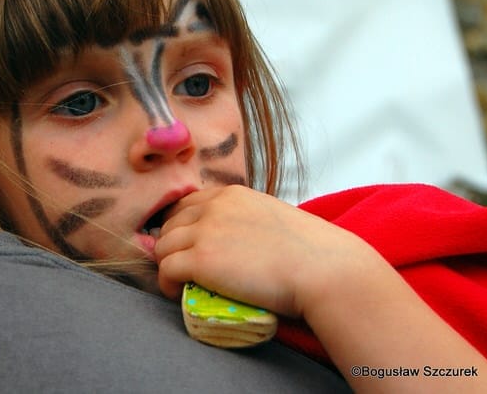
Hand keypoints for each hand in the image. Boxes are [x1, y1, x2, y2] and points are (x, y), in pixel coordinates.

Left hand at [154, 185, 374, 318]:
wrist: (324, 269)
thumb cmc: (310, 252)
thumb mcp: (271, 220)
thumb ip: (245, 222)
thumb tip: (232, 243)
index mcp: (232, 195)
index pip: (187, 204)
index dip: (182, 227)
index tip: (188, 246)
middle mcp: (214, 207)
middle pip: (170, 224)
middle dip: (172, 246)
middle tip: (183, 268)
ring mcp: (206, 232)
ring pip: (162, 246)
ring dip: (168, 265)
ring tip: (183, 282)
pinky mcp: (201, 260)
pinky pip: (165, 269)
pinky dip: (167, 283)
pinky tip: (180, 292)